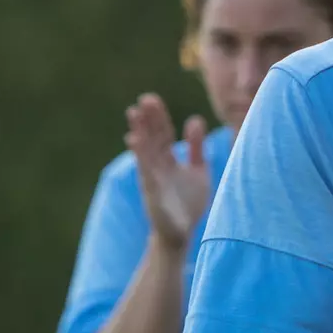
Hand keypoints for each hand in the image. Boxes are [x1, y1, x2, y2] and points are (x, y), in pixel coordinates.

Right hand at [124, 93, 210, 252]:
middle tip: (145, 98)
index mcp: (168, 161)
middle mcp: (158, 167)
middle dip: (149, 119)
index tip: (151, 98)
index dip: (158, 117)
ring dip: (140, 131)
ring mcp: (153, 178)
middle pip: (153, 138)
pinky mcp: (152, 192)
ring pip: (145, 151)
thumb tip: (195, 118)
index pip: (163, 134)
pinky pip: (145, 170)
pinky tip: (134, 140)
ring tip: (133, 113)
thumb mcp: (199, 171)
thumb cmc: (189, 203)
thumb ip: (197, 147)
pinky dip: (140, 155)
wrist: (182, 234)